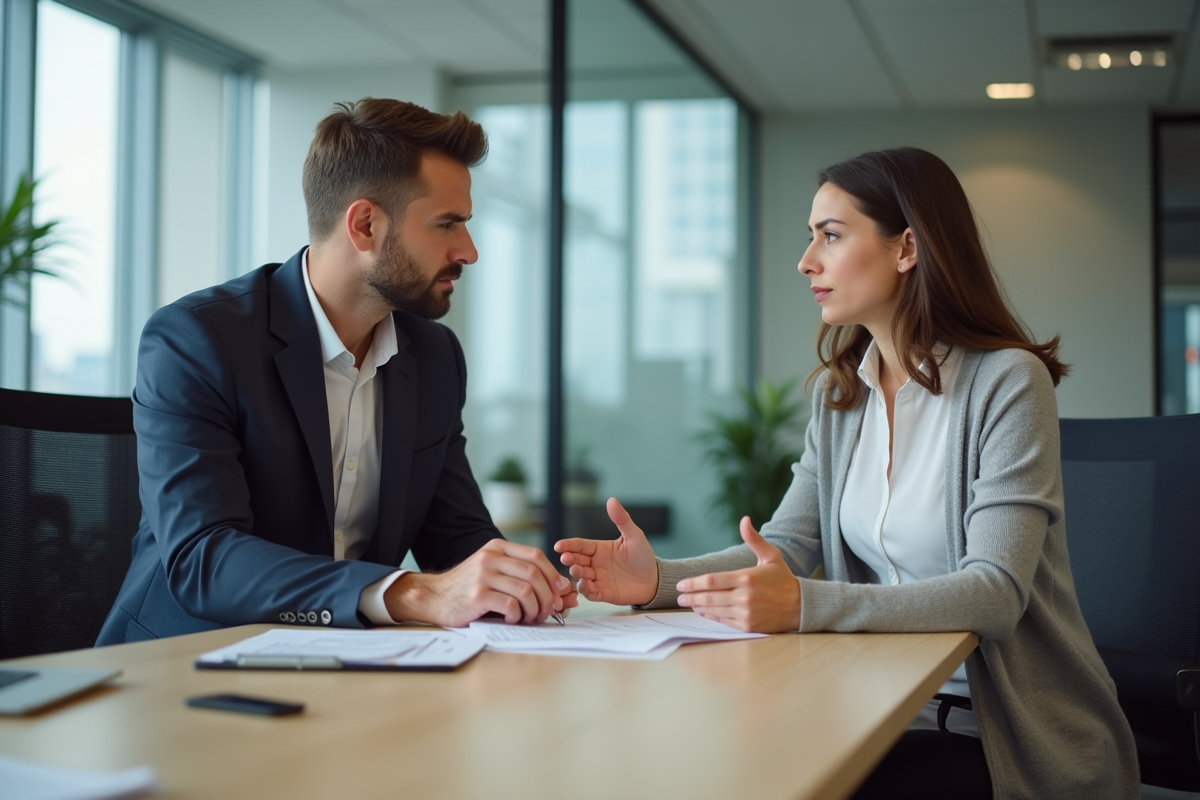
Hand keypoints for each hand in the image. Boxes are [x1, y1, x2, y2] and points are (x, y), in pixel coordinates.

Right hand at [384, 539, 575, 626]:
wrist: (434, 597)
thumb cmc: (468, 586)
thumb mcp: (491, 569)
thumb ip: (517, 572)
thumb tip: (556, 587)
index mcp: (497, 548)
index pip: (536, 556)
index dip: (552, 574)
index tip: (559, 591)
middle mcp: (491, 558)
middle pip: (534, 574)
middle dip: (548, 596)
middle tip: (549, 610)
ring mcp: (483, 575)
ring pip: (525, 591)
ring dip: (535, 608)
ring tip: (531, 617)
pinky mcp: (478, 595)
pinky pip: (511, 605)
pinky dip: (518, 615)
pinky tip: (513, 619)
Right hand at [554, 497, 658, 605]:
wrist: (654, 580)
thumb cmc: (643, 557)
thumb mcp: (634, 536)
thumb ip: (622, 519)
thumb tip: (612, 500)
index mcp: (599, 549)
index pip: (580, 545)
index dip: (568, 545)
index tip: (559, 545)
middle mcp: (595, 564)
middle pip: (577, 560)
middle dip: (569, 559)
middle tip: (565, 558)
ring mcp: (598, 579)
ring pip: (581, 576)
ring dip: (576, 573)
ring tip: (577, 570)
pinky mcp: (603, 593)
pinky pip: (591, 593)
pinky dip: (586, 590)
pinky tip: (587, 585)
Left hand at [675, 517, 800, 632]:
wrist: (800, 606)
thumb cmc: (782, 579)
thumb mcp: (770, 556)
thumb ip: (754, 539)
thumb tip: (744, 519)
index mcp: (747, 578)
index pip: (712, 580)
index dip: (694, 583)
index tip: (681, 584)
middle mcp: (745, 597)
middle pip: (709, 597)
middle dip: (691, 597)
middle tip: (679, 595)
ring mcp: (746, 613)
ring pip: (714, 610)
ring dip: (698, 607)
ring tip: (688, 603)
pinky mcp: (748, 626)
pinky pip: (723, 621)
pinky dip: (711, 616)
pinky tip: (703, 612)